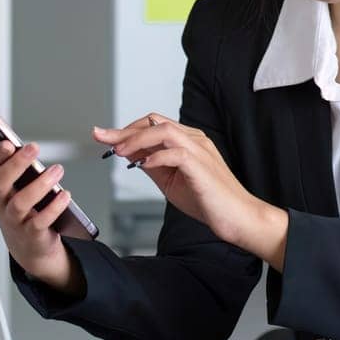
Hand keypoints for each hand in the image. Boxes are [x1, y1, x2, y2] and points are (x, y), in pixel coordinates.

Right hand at [0, 120, 85, 296]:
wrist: (29, 244)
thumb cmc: (19, 206)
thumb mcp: (8, 184)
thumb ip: (1, 160)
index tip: (8, 143)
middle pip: (0, 183)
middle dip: (16, 164)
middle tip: (34, 148)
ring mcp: (13, 220)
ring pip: (20, 202)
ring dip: (40, 184)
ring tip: (57, 170)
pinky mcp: (30, 233)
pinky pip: (40, 221)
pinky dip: (53, 207)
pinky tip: (65, 195)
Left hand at [93, 113, 286, 267]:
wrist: (237, 218)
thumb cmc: (208, 201)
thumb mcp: (170, 181)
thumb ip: (152, 165)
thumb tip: (128, 154)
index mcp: (188, 141)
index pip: (153, 125)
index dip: (127, 130)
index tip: (104, 137)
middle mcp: (194, 139)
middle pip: (155, 121)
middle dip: (125, 129)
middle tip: (102, 138)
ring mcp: (199, 149)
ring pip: (163, 130)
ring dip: (137, 139)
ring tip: (118, 151)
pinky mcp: (201, 165)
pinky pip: (175, 152)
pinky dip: (155, 157)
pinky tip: (142, 165)